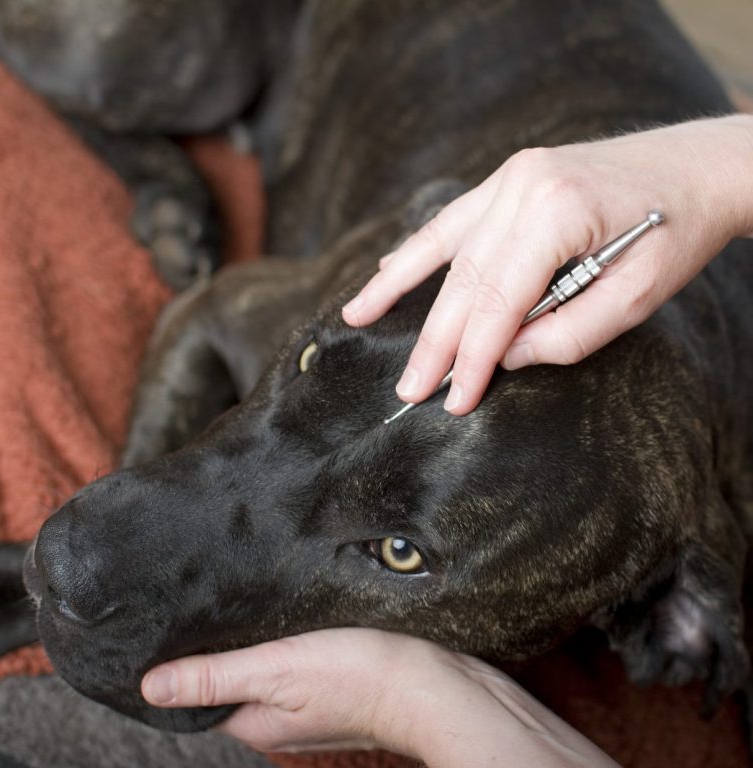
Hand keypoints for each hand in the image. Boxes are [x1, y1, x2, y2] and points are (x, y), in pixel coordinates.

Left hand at [141, 628, 619, 766]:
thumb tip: (150, 686)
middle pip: (233, 678)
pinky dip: (287, 637)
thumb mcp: (280, 670)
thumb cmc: (362, 677)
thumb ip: (218, 675)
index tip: (171, 622)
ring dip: (255, 637)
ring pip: (266, 666)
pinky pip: (297, 659)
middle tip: (205, 596)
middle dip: (219, 642)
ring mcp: (309, 701)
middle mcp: (278, 718)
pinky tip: (289, 608)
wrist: (437, 684)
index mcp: (256, 722)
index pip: (200, 693)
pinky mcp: (336, 680)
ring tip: (242, 596)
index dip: (184, 659)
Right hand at [342, 115, 752, 413]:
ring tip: (354, 316)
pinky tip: (385, 270)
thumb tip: (503, 356)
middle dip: (435, 342)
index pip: (497, 303)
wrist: (696, 168)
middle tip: (408, 388)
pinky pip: (451, 222)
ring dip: (398, 289)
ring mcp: (509, 178)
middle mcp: (522, 186)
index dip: (471, 358)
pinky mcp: (507, 181)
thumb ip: (566, 334)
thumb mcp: (635, 299)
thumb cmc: (675, 233)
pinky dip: (416, 251)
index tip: (453, 400)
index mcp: (557, 212)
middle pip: (463, 280)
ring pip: (445, 249)